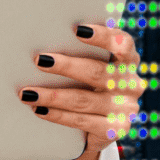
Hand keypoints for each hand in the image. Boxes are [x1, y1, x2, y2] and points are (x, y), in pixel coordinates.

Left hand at [18, 24, 145, 154]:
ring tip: (29, 93)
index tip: (78, 29)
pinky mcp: (115, 130)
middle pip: (97, 72)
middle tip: (40, 61)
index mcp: (128, 61)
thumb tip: (45, 39)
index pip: (123, 43)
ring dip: (52, 96)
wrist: (102, 126)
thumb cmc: (91, 84)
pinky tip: (40, 110)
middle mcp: (131, 84)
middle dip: (66, 66)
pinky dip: (57, 115)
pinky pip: (81, 121)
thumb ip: (82, 51)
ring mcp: (125, 109)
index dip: (102, 36)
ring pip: (83, 100)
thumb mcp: (94, 66)